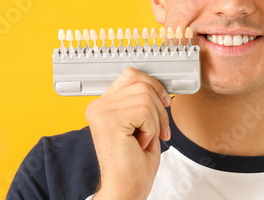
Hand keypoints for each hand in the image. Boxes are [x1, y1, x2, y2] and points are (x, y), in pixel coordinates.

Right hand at [86, 67, 171, 199]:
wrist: (126, 190)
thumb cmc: (134, 164)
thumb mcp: (142, 124)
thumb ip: (143, 101)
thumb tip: (159, 86)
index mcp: (104, 105)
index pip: (131, 75)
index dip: (153, 86)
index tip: (164, 102)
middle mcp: (98, 106)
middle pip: (142, 84)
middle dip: (158, 108)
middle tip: (157, 131)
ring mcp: (101, 112)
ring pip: (146, 97)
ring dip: (155, 122)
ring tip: (145, 140)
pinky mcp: (109, 121)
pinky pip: (144, 111)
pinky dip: (151, 129)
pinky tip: (140, 144)